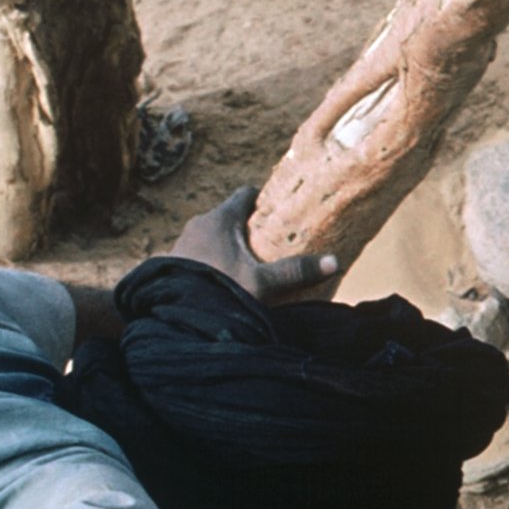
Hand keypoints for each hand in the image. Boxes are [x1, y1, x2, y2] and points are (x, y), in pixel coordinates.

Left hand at [167, 187, 338, 303]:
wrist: (174, 313)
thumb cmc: (219, 290)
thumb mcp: (262, 283)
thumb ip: (296, 271)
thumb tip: (334, 262)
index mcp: (221, 218)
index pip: (246, 195)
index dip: (264, 200)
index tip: (279, 210)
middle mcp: (200, 223)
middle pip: (230, 215)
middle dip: (249, 226)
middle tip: (270, 242)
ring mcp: (184, 241)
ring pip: (213, 234)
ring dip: (229, 244)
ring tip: (248, 263)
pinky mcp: (174, 260)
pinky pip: (200, 251)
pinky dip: (214, 258)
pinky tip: (224, 277)